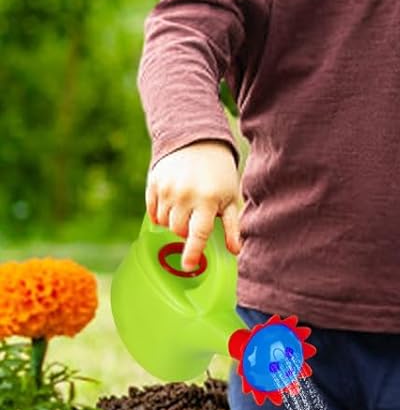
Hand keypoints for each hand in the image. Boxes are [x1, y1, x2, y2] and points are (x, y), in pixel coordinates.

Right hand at [146, 141, 241, 270]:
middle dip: (186, 230)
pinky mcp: (153, 184)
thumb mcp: (230, 198)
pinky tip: (172, 203)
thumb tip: (236, 251)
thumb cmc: (219, 174)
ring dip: (173, 222)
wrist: (198, 143)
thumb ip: (232, 226)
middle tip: (195, 217)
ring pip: (164, 223)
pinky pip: (152, 211)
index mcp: (209, 200)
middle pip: (178, 230)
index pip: (199, 233)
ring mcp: (167, 189)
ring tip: (186, 207)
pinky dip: (160, 213)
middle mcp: (186, 195)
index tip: (187, 267)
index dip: (193, 252)